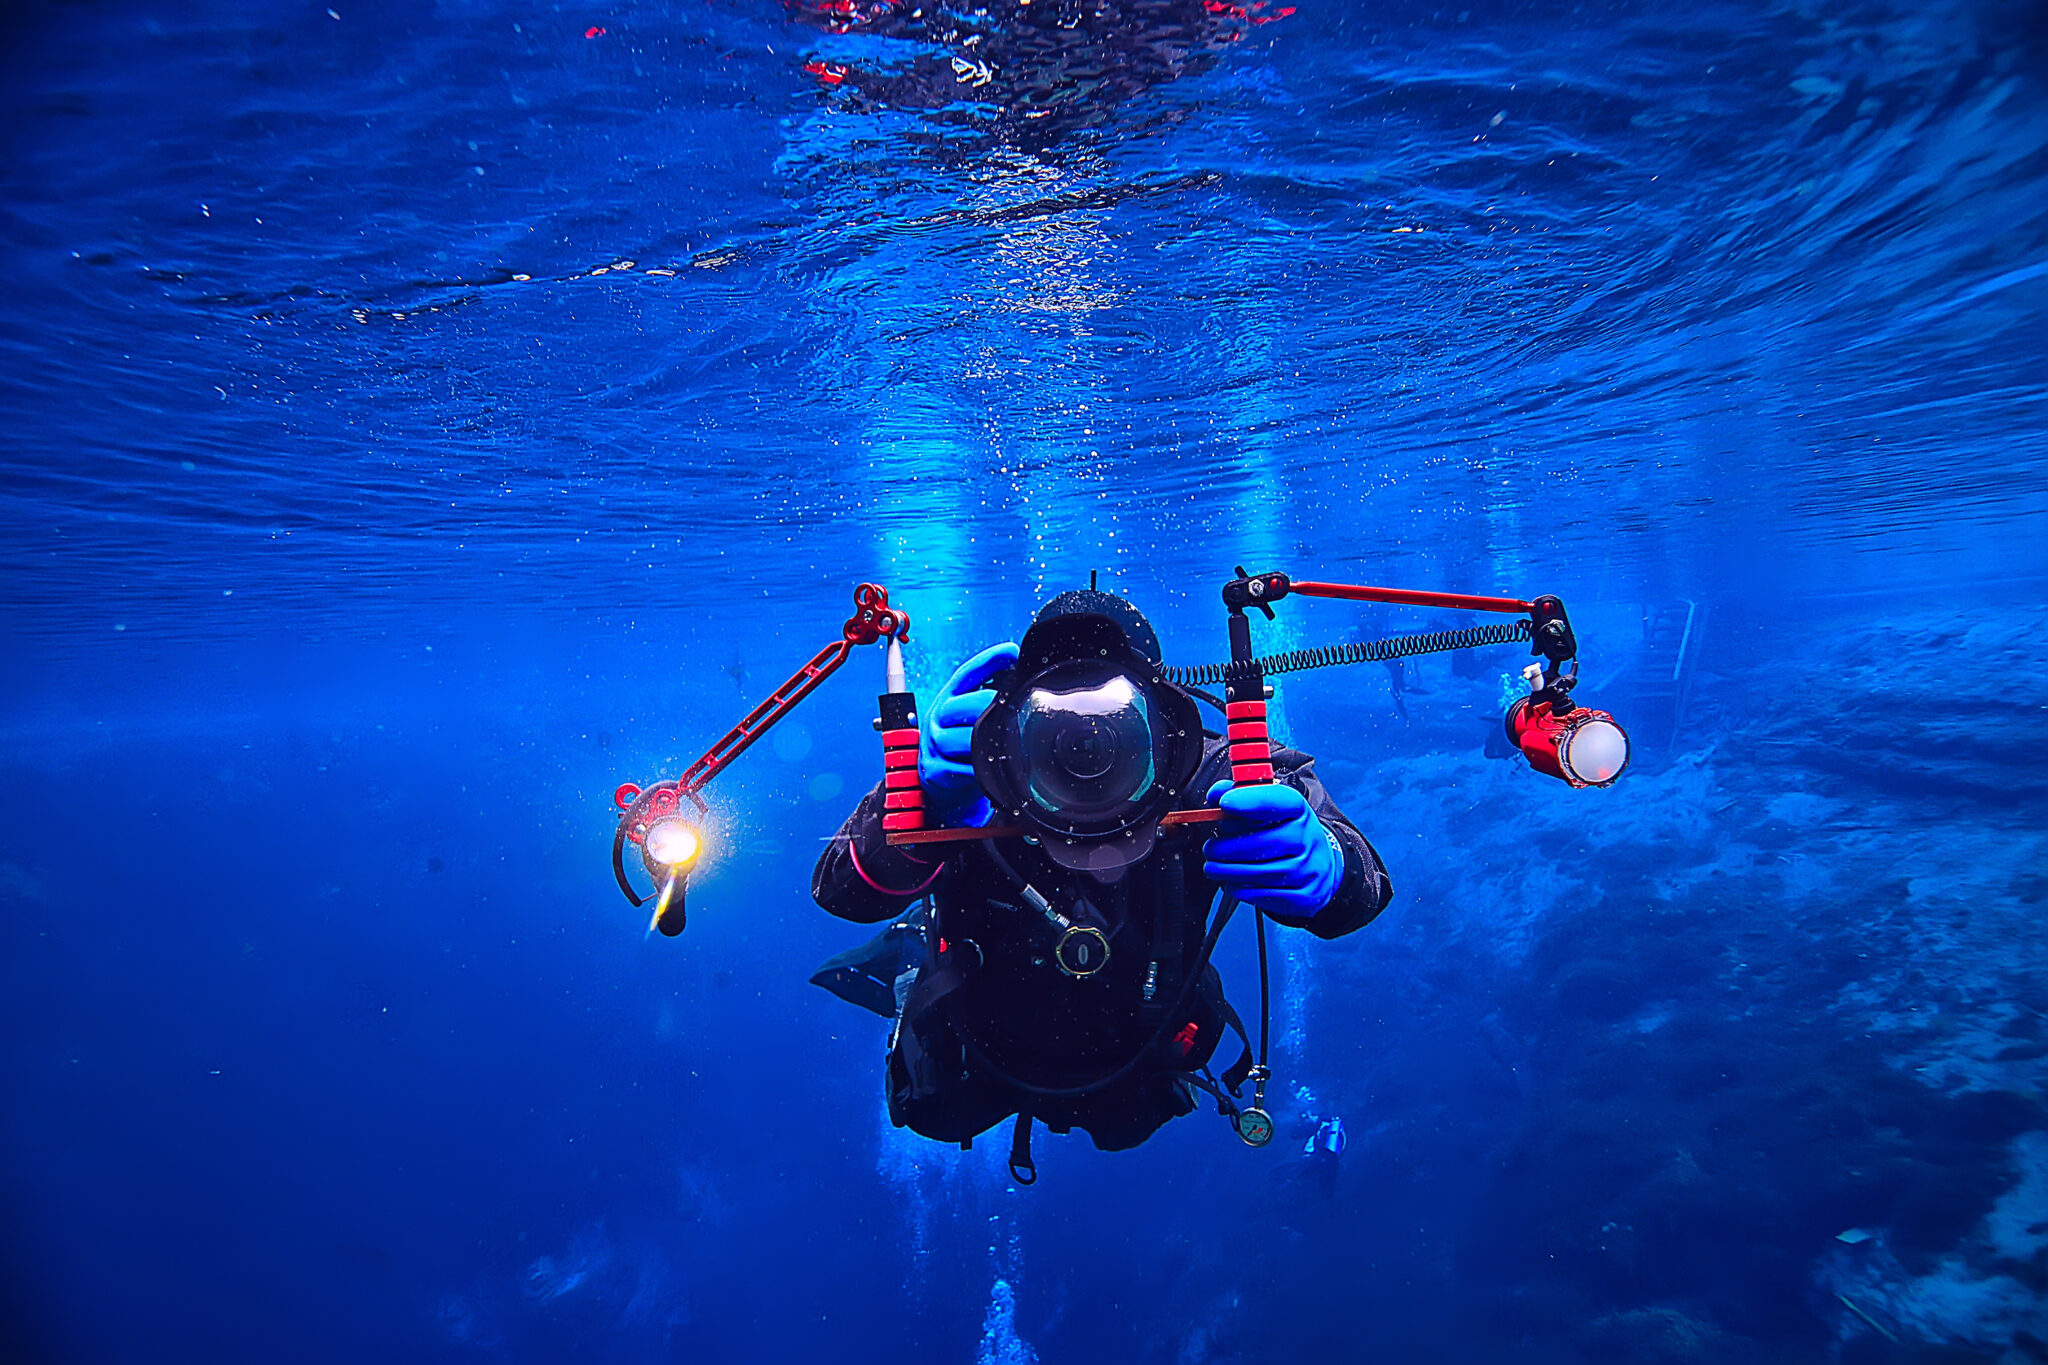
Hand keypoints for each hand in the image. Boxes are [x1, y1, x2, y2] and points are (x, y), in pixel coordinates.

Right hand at [919, 641, 1019, 825]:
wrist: (940, 788)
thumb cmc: (963, 748)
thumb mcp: (972, 720)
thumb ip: (992, 701)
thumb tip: (1023, 679)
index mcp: (950, 698)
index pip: (968, 674)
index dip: (989, 660)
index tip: (1012, 652)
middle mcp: (938, 717)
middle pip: (965, 705)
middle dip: (990, 706)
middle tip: (1012, 711)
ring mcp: (933, 744)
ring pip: (960, 739)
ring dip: (983, 743)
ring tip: (1001, 745)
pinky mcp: (933, 771)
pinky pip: (958, 770)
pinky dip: (975, 771)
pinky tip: (986, 770)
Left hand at [1202, 780, 1342, 916]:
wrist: (1318, 865)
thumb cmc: (1286, 833)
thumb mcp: (1269, 808)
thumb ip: (1240, 795)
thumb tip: (1216, 793)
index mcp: (1298, 810)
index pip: (1277, 801)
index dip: (1249, 801)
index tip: (1224, 803)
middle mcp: (1307, 838)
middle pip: (1263, 843)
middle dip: (1227, 847)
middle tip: (1211, 848)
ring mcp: (1309, 869)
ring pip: (1260, 873)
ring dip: (1228, 871)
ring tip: (1214, 866)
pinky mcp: (1304, 896)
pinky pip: (1264, 895)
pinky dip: (1241, 889)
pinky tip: (1233, 882)